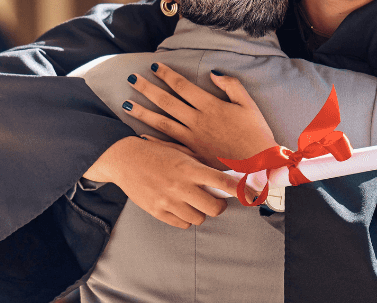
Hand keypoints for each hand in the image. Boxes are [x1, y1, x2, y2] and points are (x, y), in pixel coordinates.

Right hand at [83, 136, 237, 228]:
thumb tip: (224, 178)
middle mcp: (181, 186)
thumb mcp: (181, 152)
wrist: (124, 159)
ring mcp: (169, 201)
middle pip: (214, 208)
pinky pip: (182, 224)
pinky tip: (180, 206)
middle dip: (219, 205)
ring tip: (193, 201)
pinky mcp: (158, 211)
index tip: (252, 195)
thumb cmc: (156, 153)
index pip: (221, 182)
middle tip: (215, 199)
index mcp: (189, 168)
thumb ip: (201, 166)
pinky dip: (185, 218)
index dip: (240, 191)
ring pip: (199, 218)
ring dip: (200, 212)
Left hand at [126, 63, 277, 166]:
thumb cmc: (256, 134)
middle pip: (166, 102)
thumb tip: (213, 73)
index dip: (166, 74)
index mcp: (209, 106)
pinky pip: (169, 147)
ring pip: (162, 123)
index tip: (153, 66)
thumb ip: (231, 86)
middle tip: (131, 78)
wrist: (260, 166)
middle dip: (147, 88)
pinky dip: (154, 141)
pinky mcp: (192, 155)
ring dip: (142, 113)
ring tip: (125, 104)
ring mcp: (192, 140)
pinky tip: (140, 135)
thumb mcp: (248, 104)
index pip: (182, 86)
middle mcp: (196, 121)